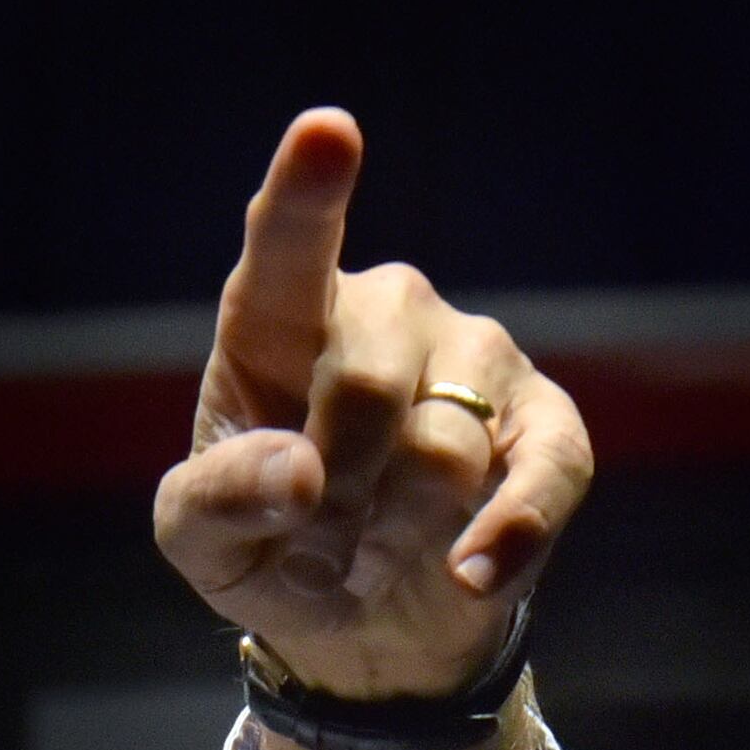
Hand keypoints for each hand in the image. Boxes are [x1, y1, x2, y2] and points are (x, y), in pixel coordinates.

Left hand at [152, 109, 593, 698]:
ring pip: (443, 451)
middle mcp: (385, 311)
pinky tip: (468, 574)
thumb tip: (298, 476)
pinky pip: (542, 477)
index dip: (310, 188)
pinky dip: (503, 542)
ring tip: (364, 557)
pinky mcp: (549, 424)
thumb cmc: (269, 545)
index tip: (327, 130)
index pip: (288, 245)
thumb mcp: (200, 540)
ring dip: (391, 536)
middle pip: (364, 393)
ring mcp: (476, 356)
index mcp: (280, 319)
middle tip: (311, 553)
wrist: (363, 619)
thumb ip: (217, 500)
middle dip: (331, 502)